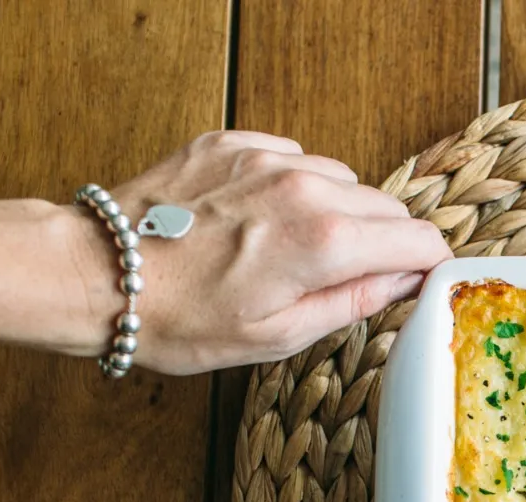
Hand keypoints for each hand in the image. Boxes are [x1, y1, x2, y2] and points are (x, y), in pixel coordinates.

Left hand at [80, 130, 450, 373]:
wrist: (97, 273)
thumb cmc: (180, 318)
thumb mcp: (279, 335)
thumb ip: (355, 302)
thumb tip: (404, 283)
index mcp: (325, 242)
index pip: (418, 240)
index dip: (428, 265)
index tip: (421, 280)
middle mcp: (305, 188)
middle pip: (386, 207)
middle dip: (383, 242)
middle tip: (349, 277)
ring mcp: (267, 159)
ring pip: (342, 179)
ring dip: (338, 212)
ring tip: (295, 249)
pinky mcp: (233, 142)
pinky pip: (293, 157)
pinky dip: (293, 186)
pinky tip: (260, 220)